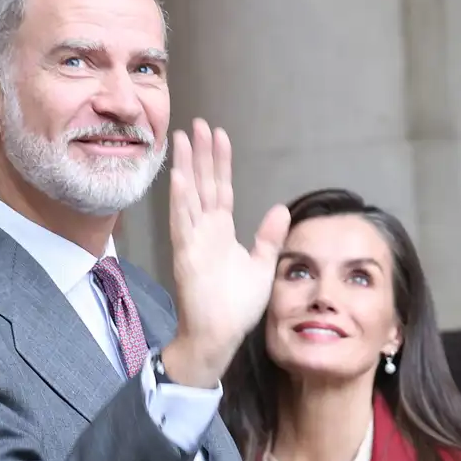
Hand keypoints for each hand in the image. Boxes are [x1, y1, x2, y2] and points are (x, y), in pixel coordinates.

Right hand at [162, 119, 289, 387]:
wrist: (220, 334)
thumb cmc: (237, 305)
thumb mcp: (261, 265)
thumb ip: (268, 237)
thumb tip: (281, 209)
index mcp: (222, 230)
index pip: (221, 188)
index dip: (220, 162)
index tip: (219, 136)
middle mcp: (205, 229)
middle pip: (202, 184)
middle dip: (200, 154)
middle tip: (198, 125)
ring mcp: (193, 240)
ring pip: (189, 196)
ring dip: (185, 167)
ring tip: (182, 139)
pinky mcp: (186, 255)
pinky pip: (182, 223)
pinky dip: (180, 201)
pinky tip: (179, 177)